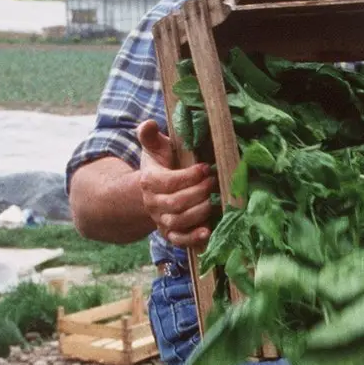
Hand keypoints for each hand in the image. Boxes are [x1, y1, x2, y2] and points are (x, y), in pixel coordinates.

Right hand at [136, 119, 218, 249]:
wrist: (155, 189)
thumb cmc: (161, 163)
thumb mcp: (156, 147)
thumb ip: (150, 136)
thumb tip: (149, 124)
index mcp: (148, 181)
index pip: (168, 182)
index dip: (189, 177)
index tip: (205, 167)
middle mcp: (152, 203)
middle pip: (176, 203)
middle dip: (198, 192)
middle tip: (214, 182)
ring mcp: (161, 219)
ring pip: (178, 221)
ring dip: (200, 212)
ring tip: (214, 200)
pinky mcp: (170, 232)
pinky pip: (179, 240)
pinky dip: (193, 239)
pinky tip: (207, 231)